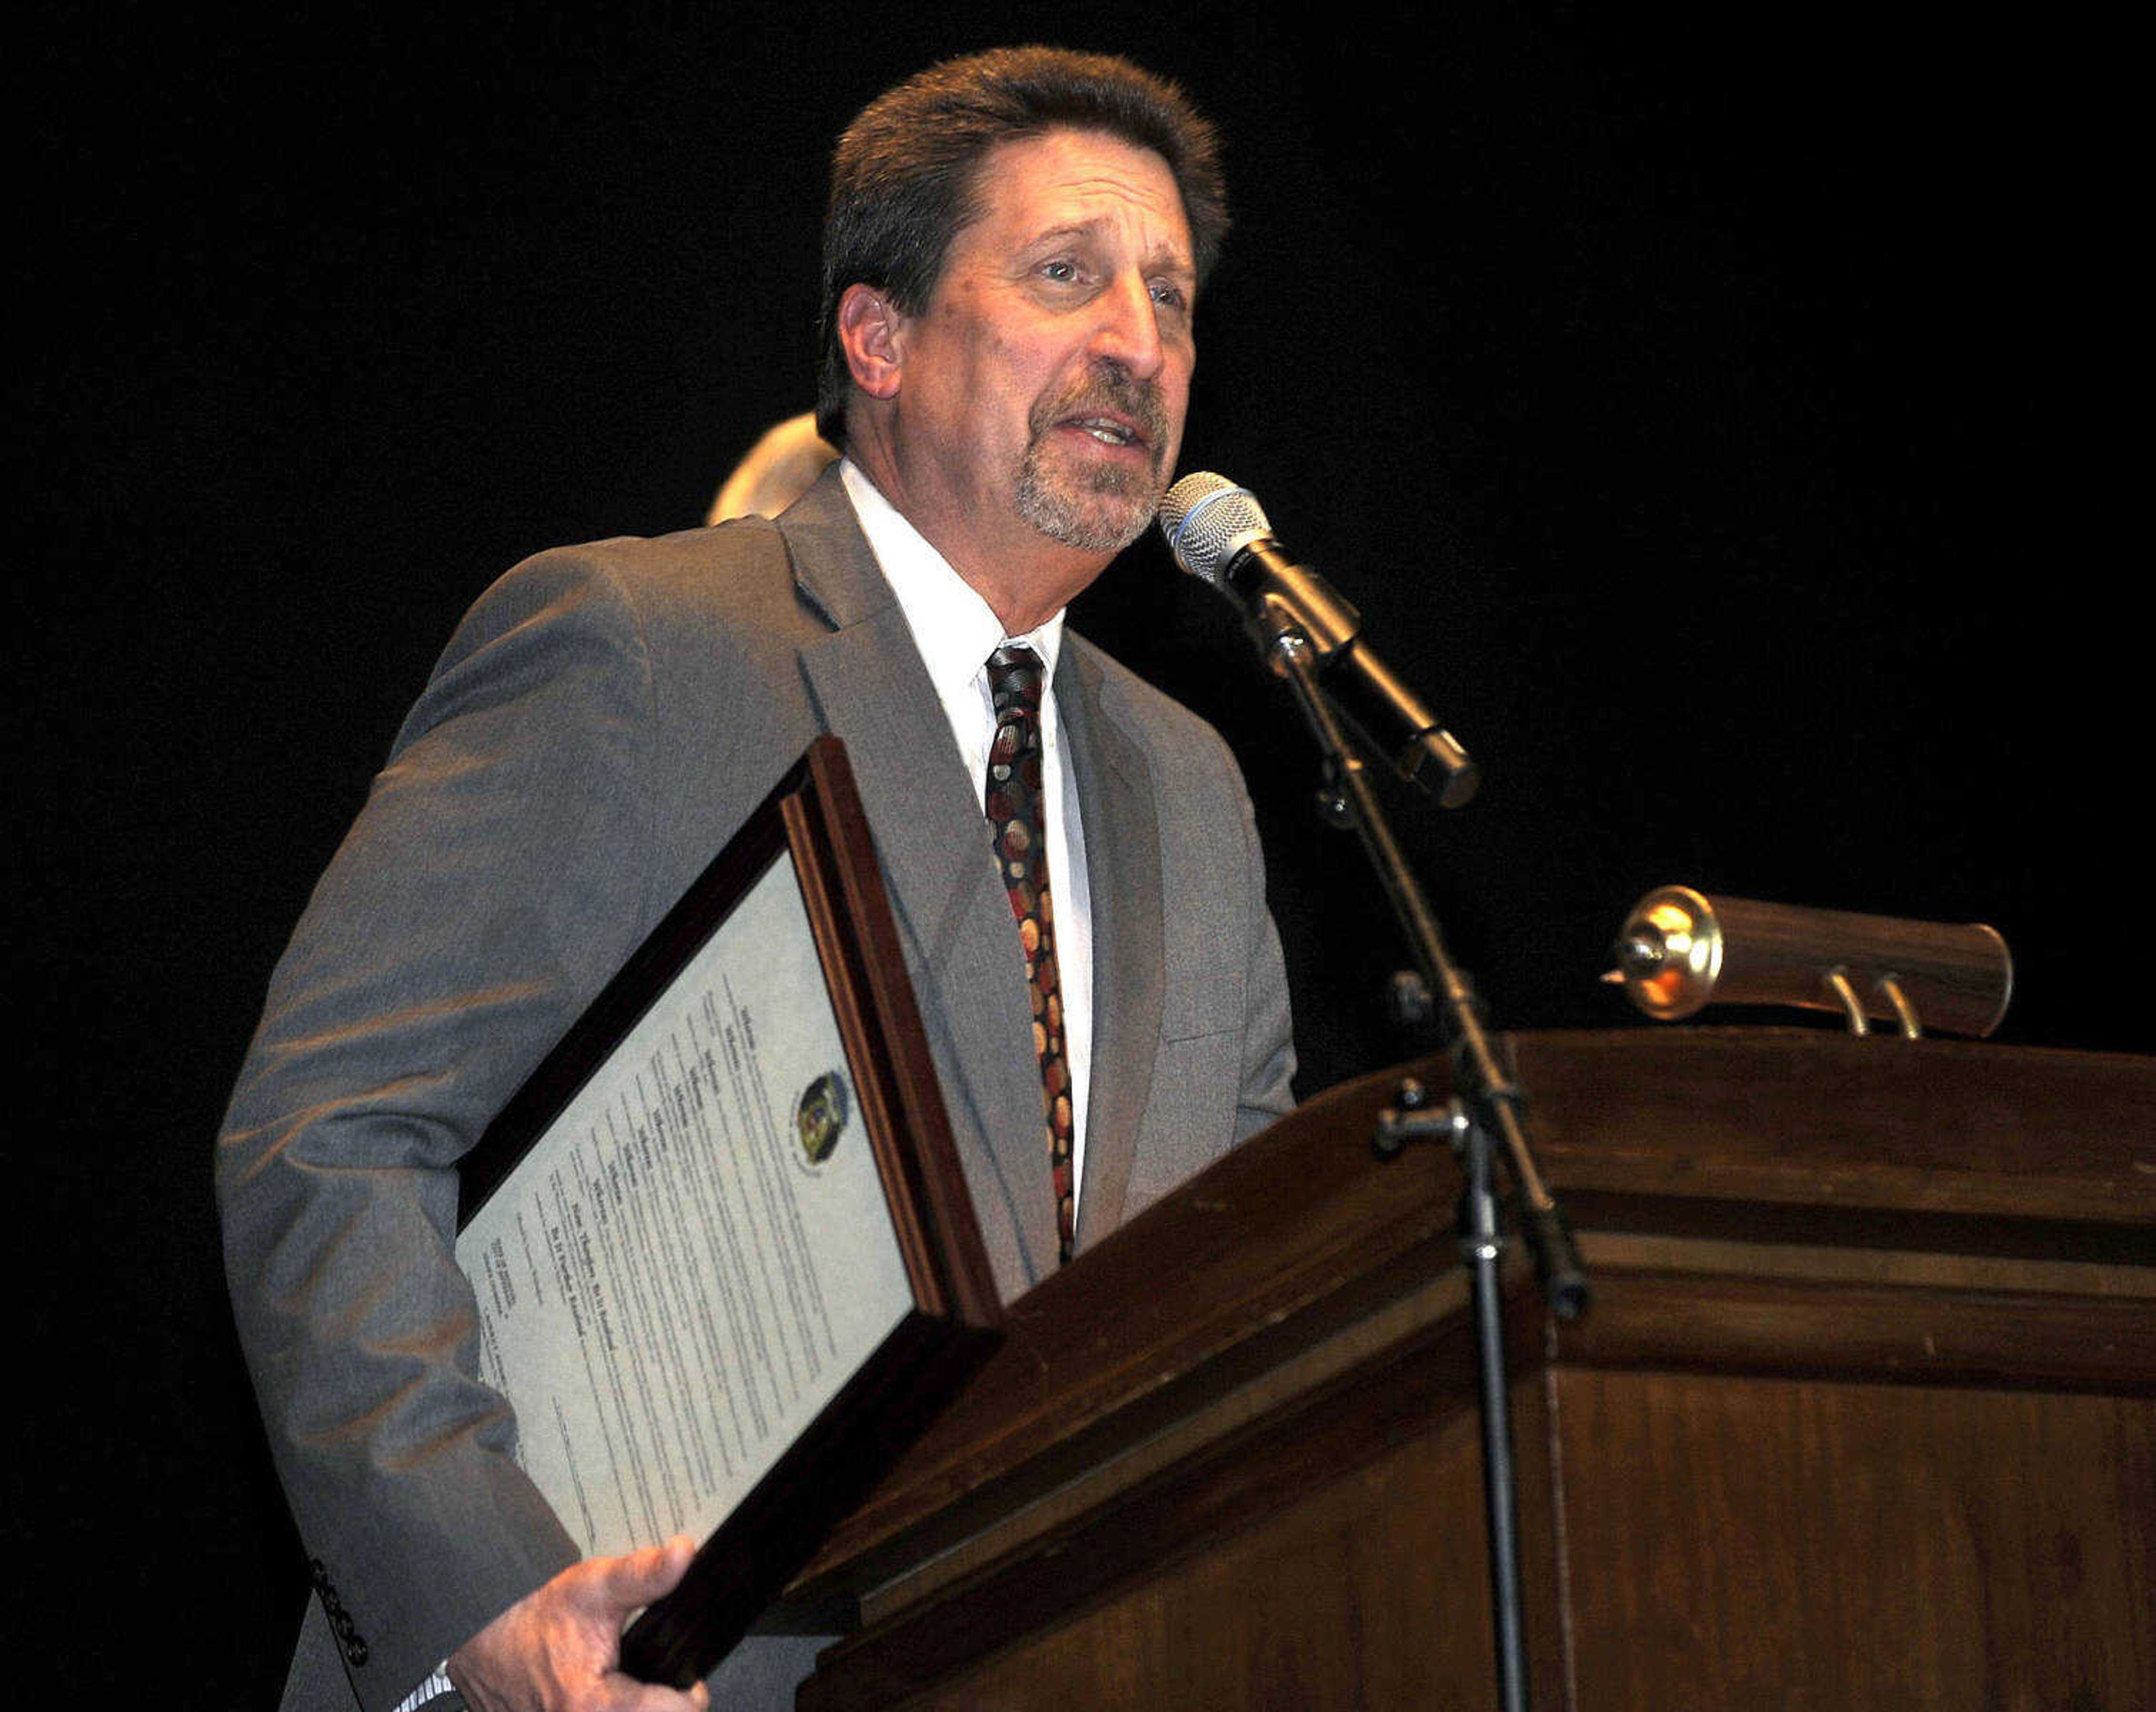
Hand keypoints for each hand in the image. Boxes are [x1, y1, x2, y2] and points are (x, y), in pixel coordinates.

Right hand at [447, 1536, 710, 1711]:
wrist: (484, 1644)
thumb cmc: (534, 1621)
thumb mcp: (594, 1587)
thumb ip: (644, 1575)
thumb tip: (684, 1555)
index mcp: (593, 1707)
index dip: (689, 1694)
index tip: (687, 1678)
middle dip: (661, 1705)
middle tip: (658, 1681)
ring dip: (641, 1709)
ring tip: (638, 1690)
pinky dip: (617, 1711)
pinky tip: (614, 1696)